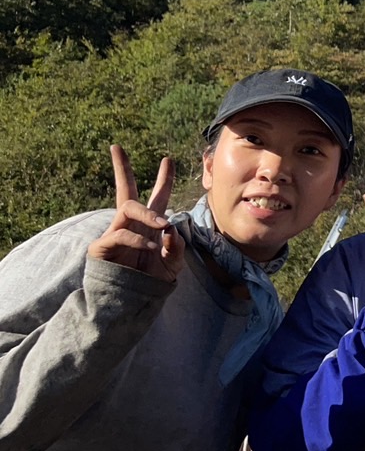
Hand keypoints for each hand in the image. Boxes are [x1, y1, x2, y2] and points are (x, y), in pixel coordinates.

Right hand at [87, 145, 182, 282]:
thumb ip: (176, 248)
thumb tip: (171, 228)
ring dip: (148, 214)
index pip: (157, 198)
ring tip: (161, 225)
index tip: (168, 159)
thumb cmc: (150, 282)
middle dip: (121, 169)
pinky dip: (137, 239)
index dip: (164, 179)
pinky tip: (149, 246)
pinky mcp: (101, 247)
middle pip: (125, 191)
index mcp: (149, 225)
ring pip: (127, 207)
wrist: (130, 303)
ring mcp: (114, 233)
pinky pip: (120, 234)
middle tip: (116, 147)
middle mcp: (130, 224)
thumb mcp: (172, 266)